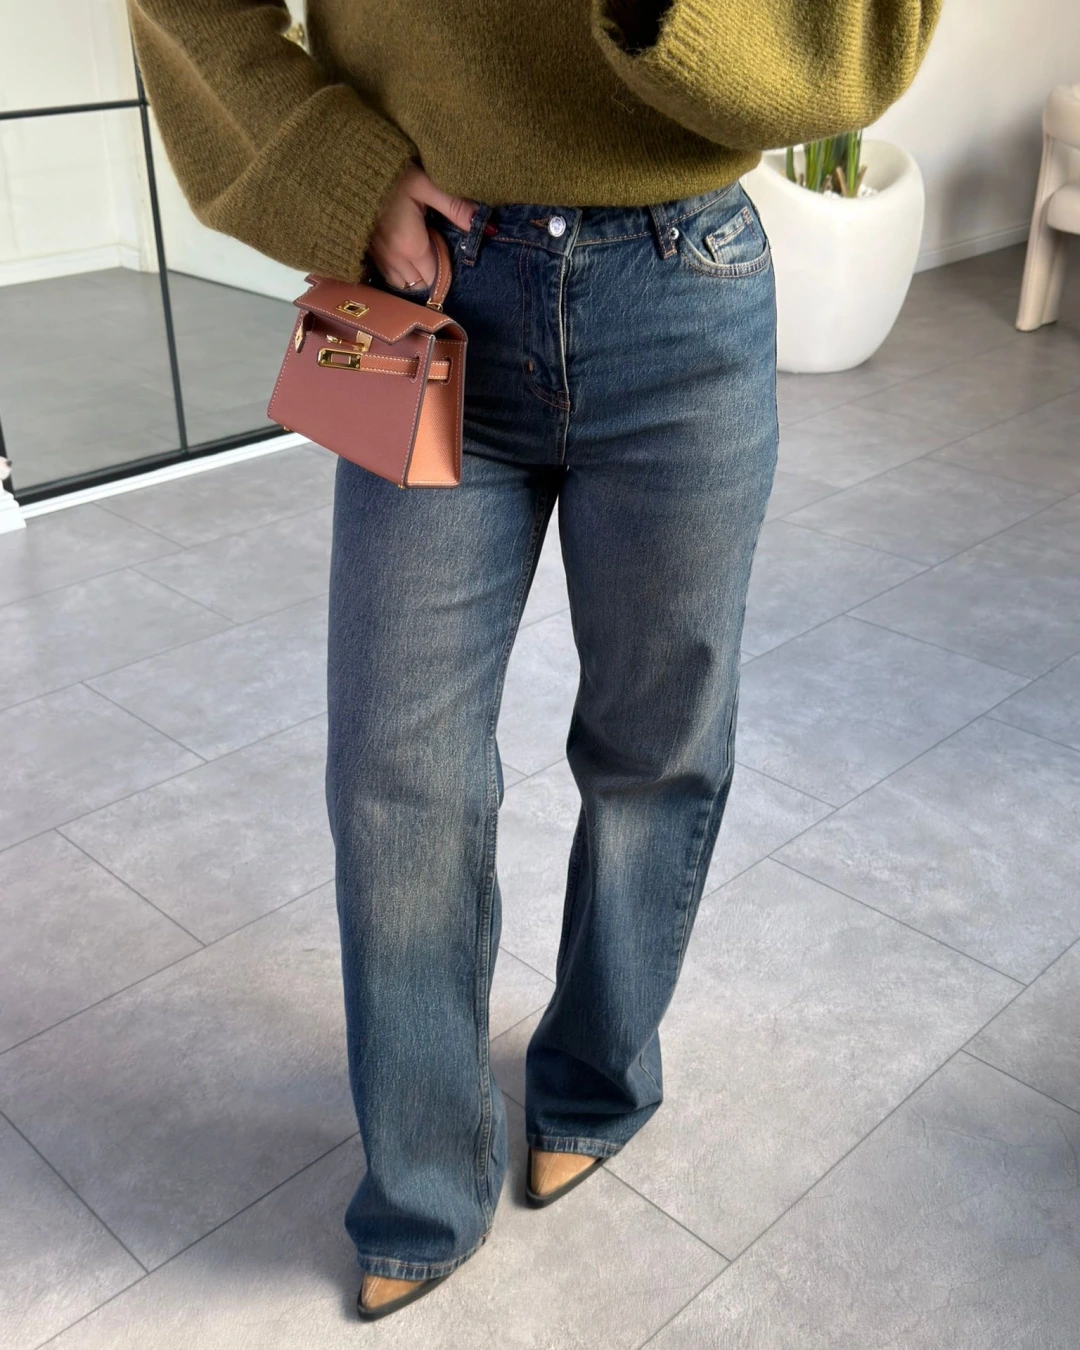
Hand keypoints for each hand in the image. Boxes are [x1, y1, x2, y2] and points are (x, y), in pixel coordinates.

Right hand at [367, 162, 478, 288]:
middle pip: (420, 285)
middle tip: (440, 251)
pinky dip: (400, 273)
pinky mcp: (368, 254)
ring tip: (424, 256)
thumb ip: (455, 207)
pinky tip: (406, 256)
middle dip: (433, 275)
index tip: (453, 256)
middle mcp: (394, 259)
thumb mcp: (426, 184)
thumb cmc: (390, 174)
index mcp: (411, 247)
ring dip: (415, 276)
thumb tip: (486, 227)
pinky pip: (388, 276)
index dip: (447, 272)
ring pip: (403, 284)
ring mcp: (379, 258)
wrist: (350, 168)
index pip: (436, 278)